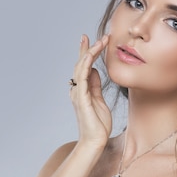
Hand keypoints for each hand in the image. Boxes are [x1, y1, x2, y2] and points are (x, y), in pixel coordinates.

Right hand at [70, 34, 111, 148]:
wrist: (95, 140)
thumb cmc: (98, 124)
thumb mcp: (99, 100)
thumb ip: (95, 86)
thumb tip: (95, 71)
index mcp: (82, 90)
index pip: (84, 68)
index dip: (87, 53)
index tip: (94, 41)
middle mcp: (77, 89)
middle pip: (80, 64)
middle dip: (87, 49)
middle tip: (94, 36)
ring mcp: (78, 93)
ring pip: (81, 68)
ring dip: (89, 53)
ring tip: (99, 42)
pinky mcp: (81, 98)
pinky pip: (82, 78)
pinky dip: (85, 66)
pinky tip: (90, 57)